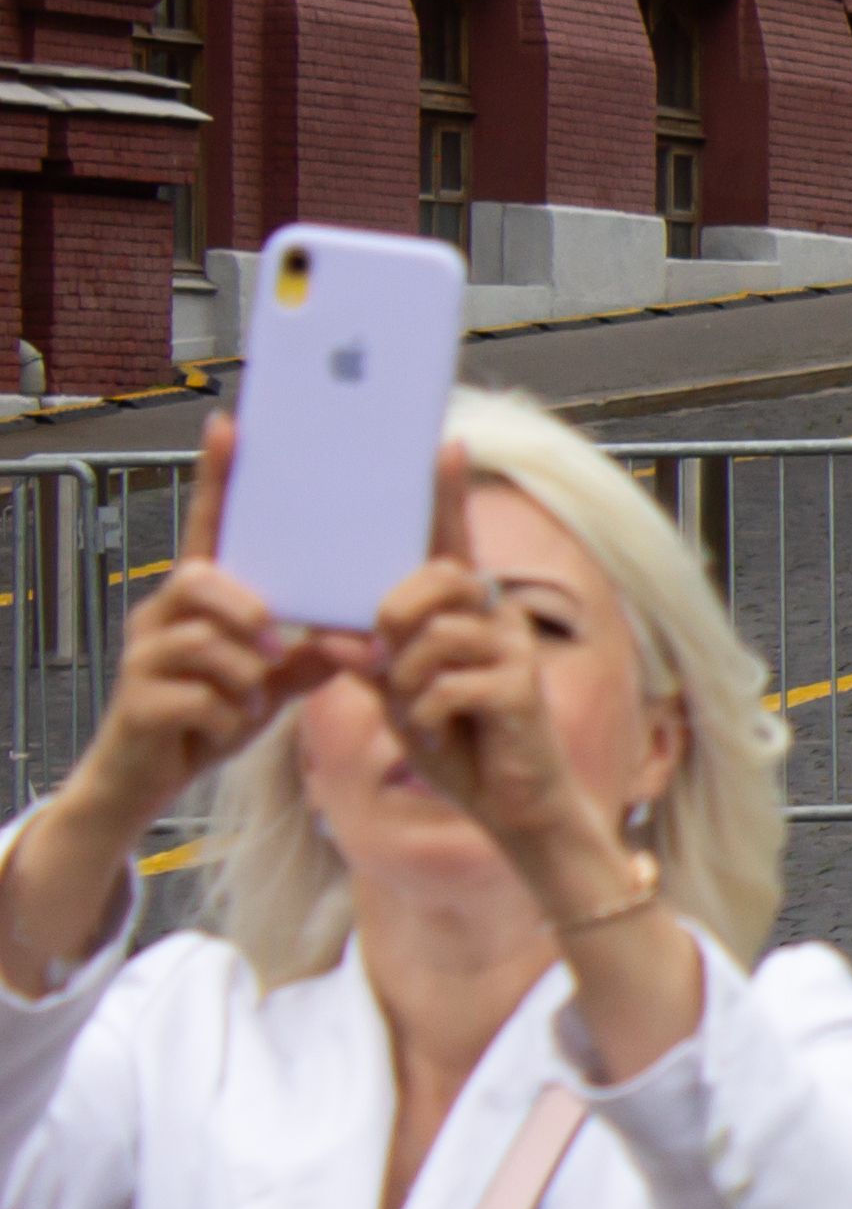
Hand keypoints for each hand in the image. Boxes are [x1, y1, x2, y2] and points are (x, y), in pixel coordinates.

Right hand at [2, 421, 345, 982]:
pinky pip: (201, 697)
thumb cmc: (204, 720)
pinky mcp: (137, 700)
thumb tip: (357, 638)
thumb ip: (308, 656)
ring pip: (209, 645)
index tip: (230, 425)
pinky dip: (227, 718)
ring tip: (245, 702)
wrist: (145, 782)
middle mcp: (161, 616)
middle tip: (273, 646)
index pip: (207, 529)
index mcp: (197, 602)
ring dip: (243, 679)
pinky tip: (220, 731)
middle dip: (245, 611)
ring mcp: (144, 656)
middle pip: (202, 580)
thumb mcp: (268, 687)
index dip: (217, 480)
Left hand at [371, 442, 640, 923]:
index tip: (444, 446)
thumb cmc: (460, 745)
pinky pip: (443, 684)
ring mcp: (512, 649)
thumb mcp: (400, 698)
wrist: (513, 807)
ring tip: (424, 714)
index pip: (452, 544)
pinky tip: (443, 734)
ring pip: (431, 636)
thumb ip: (371, 661)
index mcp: (464, 612)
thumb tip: (339, 635)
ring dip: (407, 683)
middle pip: (435, 579)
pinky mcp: (519, 687)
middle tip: (390, 660)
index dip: (448, 497)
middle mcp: (495, 618)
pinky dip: (425, 716)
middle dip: (395, 616)